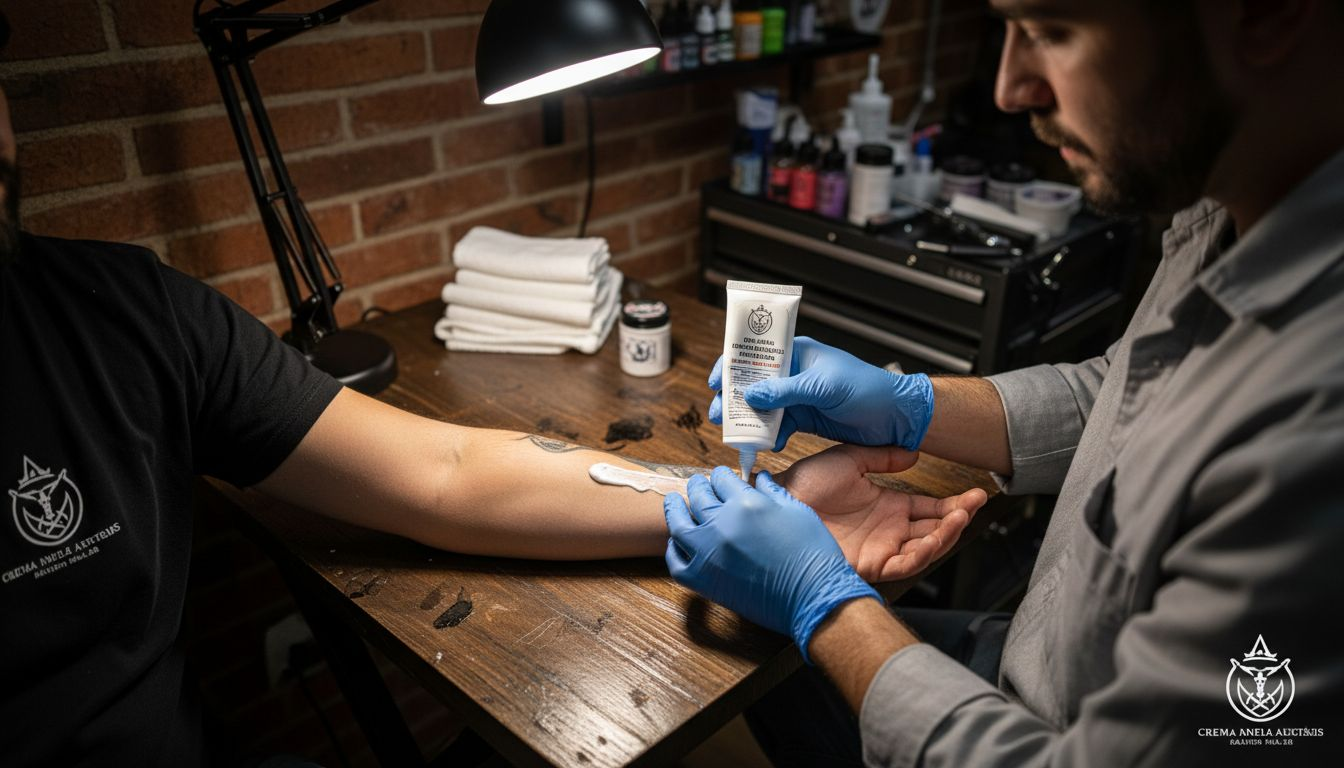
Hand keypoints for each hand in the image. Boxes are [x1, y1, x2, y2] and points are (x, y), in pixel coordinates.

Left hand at [664, 467, 880, 661]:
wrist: (814, 598)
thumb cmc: (813, 554)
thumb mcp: (797, 512)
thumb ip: (773, 492)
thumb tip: (760, 477)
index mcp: (747, 504)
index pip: (722, 479)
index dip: (721, 476)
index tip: (721, 477)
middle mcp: (723, 525)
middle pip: (699, 497)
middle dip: (698, 486)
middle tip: (698, 484)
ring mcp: (709, 553)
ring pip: (679, 525)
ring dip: (675, 510)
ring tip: (674, 502)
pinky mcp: (704, 580)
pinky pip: (677, 561)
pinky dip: (674, 548)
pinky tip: (678, 541)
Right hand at [707, 337, 934, 451]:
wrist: (896, 417)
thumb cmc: (867, 389)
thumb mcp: (824, 387)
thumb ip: (787, 390)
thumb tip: (751, 392)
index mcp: (797, 353)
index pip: (756, 353)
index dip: (732, 365)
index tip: (715, 382)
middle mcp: (793, 373)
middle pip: (753, 383)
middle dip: (733, 398)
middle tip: (718, 415)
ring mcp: (798, 397)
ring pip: (762, 407)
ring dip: (747, 420)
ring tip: (735, 434)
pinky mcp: (804, 418)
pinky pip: (778, 426)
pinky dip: (769, 435)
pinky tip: (766, 444)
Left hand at [776, 444, 986, 581]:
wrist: (776, 504)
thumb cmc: (802, 485)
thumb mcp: (848, 459)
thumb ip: (881, 456)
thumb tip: (912, 453)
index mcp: (885, 506)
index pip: (929, 508)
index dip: (954, 503)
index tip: (976, 494)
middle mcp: (886, 530)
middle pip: (934, 530)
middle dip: (959, 519)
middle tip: (975, 503)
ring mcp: (879, 548)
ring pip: (925, 547)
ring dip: (948, 533)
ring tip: (962, 515)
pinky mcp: (868, 564)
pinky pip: (905, 563)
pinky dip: (925, 552)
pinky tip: (937, 536)